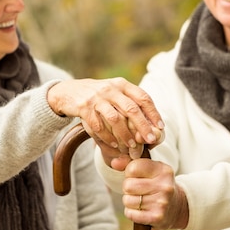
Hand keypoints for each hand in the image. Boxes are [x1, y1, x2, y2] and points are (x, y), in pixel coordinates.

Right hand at [47, 77, 163, 150]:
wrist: (69, 91)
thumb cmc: (98, 96)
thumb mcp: (115, 92)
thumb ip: (131, 102)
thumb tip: (152, 122)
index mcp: (122, 84)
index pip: (143, 97)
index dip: (153, 112)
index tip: (160, 127)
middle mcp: (110, 89)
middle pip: (131, 109)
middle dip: (143, 126)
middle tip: (151, 139)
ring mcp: (96, 97)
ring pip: (115, 118)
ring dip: (125, 134)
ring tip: (131, 146)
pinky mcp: (83, 107)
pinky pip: (97, 125)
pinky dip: (107, 137)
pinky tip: (113, 145)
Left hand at [121, 159, 188, 229]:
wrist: (177, 207)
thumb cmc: (157, 185)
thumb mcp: (150, 170)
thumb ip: (130, 164)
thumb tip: (114, 163)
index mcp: (163, 170)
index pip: (133, 168)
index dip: (129, 173)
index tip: (137, 176)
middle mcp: (164, 186)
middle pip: (128, 185)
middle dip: (128, 189)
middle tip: (138, 190)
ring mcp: (162, 202)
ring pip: (128, 200)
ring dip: (130, 202)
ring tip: (141, 200)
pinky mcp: (157, 217)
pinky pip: (130, 214)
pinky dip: (131, 213)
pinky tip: (141, 210)